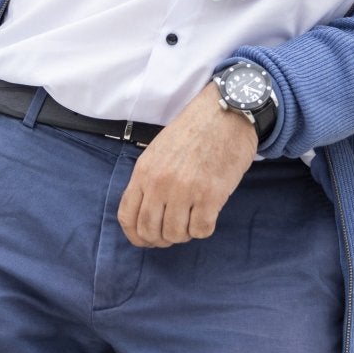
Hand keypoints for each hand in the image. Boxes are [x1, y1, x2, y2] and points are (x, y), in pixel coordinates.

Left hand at [116, 82, 257, 247]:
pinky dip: (204, 228)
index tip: (148, 239)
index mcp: (144, 171)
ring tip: (193, 218)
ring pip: (176, 234)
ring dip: (185, 233)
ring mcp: (185, 190)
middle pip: (150, 231)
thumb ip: (149, 180)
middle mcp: (160, 183)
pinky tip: (208, 213)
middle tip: (175, 232)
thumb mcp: (158, 151)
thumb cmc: (194, 131)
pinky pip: (201, 230)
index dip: (136, 236)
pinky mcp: (211, 195)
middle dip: (161, 239)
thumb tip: (147, 214)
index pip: (127, 217)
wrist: (226, 112)